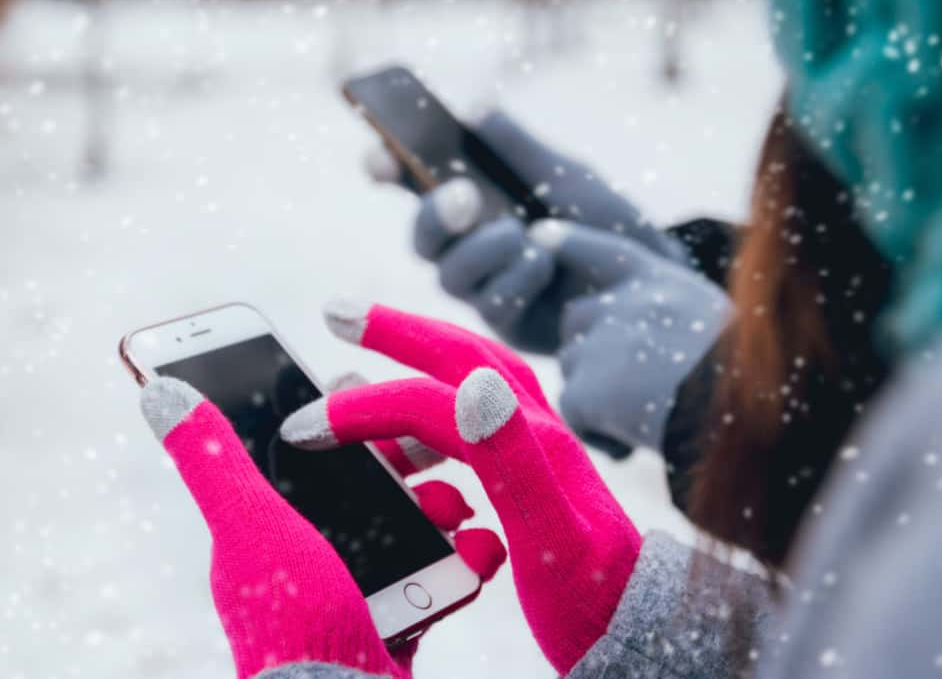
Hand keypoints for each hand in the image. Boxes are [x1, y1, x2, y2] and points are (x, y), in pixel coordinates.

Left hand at [139, 378, 503, 678]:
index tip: (368, 387)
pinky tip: (478, 550)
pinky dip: (464, 559)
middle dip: (407, 461)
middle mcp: (313, 549)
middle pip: (368, 483)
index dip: (338, 416)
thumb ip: (212, 459)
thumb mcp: (248, 523)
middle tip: (435, 449)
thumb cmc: (288, 616)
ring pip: (410, 525)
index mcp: (272, 523)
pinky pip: (438, 573)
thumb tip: (158, 391)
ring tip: (458, 510)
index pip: (302, 450)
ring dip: (442, 508)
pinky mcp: (397, 614)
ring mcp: (357, 583)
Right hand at [281, 301, 642, 673]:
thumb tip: (473, 384)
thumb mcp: (549, 540)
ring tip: (365, 358)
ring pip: (469, 376)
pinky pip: (480, 411)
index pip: (429, 403)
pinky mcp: (536, 467)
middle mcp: (534, 430)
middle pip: (457, 355)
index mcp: (529, 444)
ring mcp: (536, 444)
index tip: (304, 427)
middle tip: (335, 312)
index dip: (363, 410)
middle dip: (392, 329)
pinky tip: (424, 425)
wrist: (637, 628)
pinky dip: (442, 398)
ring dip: (416, 356)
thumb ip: (513, 459)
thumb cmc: (591, 599)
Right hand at [366, 110, 687, 351]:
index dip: (388, 172)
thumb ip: (518, 147)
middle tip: (464, 194)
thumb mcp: (565, 175)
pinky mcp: (508, 321)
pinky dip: (517, 277)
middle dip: (433, 217)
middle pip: (421, 239)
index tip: (378, 160)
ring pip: (449, 276)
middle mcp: (470, 246)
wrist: (651, 278)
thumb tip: (473, 106)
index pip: (416, 185)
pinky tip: (546, 260)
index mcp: (476, 199)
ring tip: (526, 234)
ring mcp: (486, 286)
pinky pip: (490, 304)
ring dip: (483, 251)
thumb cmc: (604, 221)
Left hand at [542, 221, 731, 453]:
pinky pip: (574, 414)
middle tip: (636, 387)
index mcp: (659, 279)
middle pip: (575, 319)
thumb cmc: (746, 376)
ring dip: (597, 396)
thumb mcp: (714, 321)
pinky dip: (600, 434)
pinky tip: (635, 440)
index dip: (573, 242)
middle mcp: (621, 302)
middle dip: (591, 350)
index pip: (604, 250)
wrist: (746, 414)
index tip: (541, 234)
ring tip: (646, 416)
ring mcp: (597, 343)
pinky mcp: (583, 388)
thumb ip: (669, 315)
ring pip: (572, 368)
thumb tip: (642, 348)